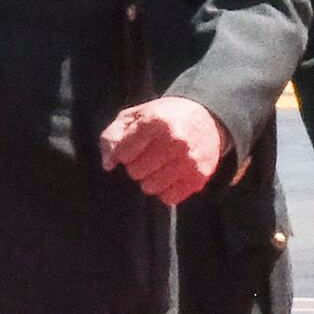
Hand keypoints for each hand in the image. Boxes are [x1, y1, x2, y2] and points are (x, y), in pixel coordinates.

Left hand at [99, 96, 229, 204]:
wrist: (205, 116)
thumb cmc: (163, 117)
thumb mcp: (134, 116)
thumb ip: (112, 136)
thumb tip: (108, 165)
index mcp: (156, 121)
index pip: (123, 154)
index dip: (124, 153)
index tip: (134, 147)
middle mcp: (176, 140)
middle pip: (136, 172)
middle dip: (138, 166)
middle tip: (149, 157)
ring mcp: (190, 159)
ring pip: (151, 187)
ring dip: (150, 180)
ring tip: (159, 168)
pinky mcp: (200, 175)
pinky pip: (170, 198)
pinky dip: (166, 191)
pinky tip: (170, 177)